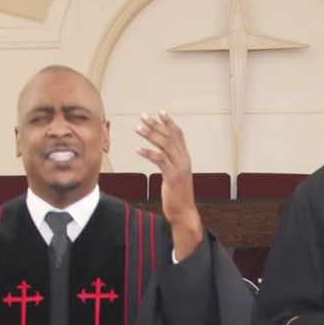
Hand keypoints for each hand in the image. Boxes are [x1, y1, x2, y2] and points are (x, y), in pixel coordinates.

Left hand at [136, 112, 201, 260]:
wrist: (184, 213)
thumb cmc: (177, 196)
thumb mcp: (175, 176)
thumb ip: (170, 164)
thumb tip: (161, 155)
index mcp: (185, 158)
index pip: (178, 135)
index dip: (169, 122)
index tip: (159, 112)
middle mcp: (184, 160)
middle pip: (170, 136)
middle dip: (156, 125)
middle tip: (143, 116)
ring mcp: (179, 168)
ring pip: (165, 145)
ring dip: (150, 135)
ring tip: (138, 128)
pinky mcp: (172, 177)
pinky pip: (160, 160)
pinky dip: (149, 153)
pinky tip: (138, 149)